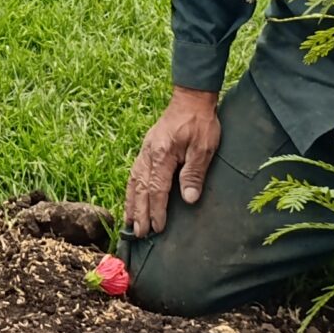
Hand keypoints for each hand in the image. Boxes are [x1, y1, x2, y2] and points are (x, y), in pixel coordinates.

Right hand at [125, 87, 222, 235]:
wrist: (191, 99)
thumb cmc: (200, 123)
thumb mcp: (204, 148)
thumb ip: (194, 173)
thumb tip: (189, 199)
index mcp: (162, 154)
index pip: (157, 188)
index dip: (156, 210)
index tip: (156, 228)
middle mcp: (148, 153)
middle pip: (141, 188)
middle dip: (139, 212)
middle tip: (139, 234)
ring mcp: (145, 150)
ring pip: (133, 181)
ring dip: (131, 203)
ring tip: (129, 222)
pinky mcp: (146, 148)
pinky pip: (134, 172)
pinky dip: (132, 189)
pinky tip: (132, 198)